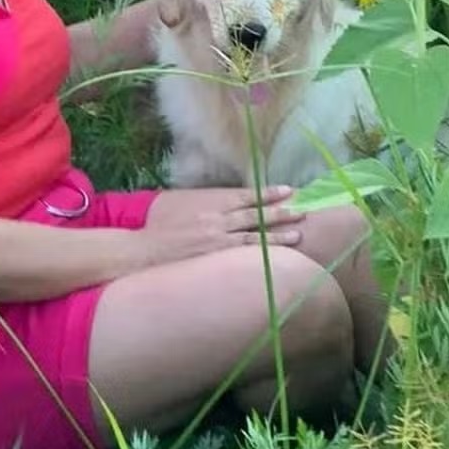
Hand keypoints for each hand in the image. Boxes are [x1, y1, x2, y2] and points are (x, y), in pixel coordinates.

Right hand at [135, 185, 306, 266]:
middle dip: (282, 212)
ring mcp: (218, 238)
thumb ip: (204, 199)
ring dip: (278, 235)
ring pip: (255, 235)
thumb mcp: (179, 199)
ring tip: (298, 235)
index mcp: (211, 199)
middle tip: (304, 210)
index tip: (289, 191)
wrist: (144, 247)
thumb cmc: (157, 222)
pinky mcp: (215, 257)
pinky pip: (243, 254)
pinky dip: (261, 254)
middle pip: (256, 213)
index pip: (247, 195)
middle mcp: (219, 217)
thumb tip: (223, 200)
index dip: (269, 194)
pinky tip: (276, 257)